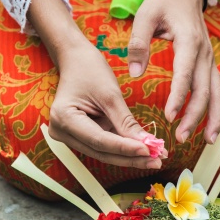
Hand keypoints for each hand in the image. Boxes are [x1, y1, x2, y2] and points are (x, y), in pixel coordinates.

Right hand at [28, 0, 165, 168]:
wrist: (75, 59)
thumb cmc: (90, 69)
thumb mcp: (110, 94)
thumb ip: (125, 121)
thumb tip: (145, 144)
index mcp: (64, 118)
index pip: (99, 140)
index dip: (125, 148)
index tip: (149, 150)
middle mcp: (61, 131)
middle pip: (101, 151)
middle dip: (131, 157)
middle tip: (157, 160)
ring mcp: (69, 135)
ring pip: (103, 152)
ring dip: (129, 156)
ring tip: (155, 157)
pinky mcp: (79, 135)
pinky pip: (103, 145)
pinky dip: (123, 148)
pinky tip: (144, 150)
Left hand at [128, 0, 219, 143]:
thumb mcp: (146, 14)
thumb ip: (139, 43)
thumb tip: (135, 73)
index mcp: (188, 41)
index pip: (185, 73)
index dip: (179, 96)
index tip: (169, 115)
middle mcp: (204, 53)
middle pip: (204, 89)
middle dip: (194, 116)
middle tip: (181, 136)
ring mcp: (210, 59)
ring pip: (216, 92)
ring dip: (213, 117)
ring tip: (207, 140)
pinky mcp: (210, 62)